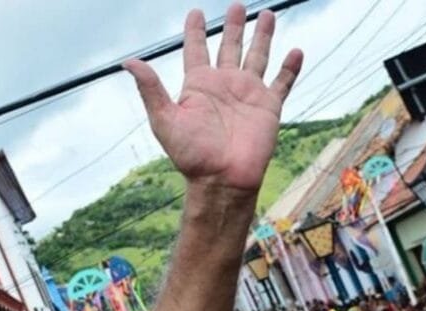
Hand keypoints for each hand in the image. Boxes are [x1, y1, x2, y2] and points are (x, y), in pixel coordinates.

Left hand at [124, 4, 302, 190]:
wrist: (222, 179)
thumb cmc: (191, 155)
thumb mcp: (165, 119)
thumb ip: (150, 89)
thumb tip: (129, 62)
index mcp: (199, 85)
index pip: (196, 49)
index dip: (195, 31)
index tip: (195, 12)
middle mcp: (224, 85)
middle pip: (229, 46)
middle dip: (233, 26)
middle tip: (236, 5)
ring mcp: (248, 94)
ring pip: (257, 57)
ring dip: (262, 36)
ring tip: (267, 14)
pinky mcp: (269, 106)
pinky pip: (282, 82)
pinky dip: (290, 68)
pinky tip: (296, 51)